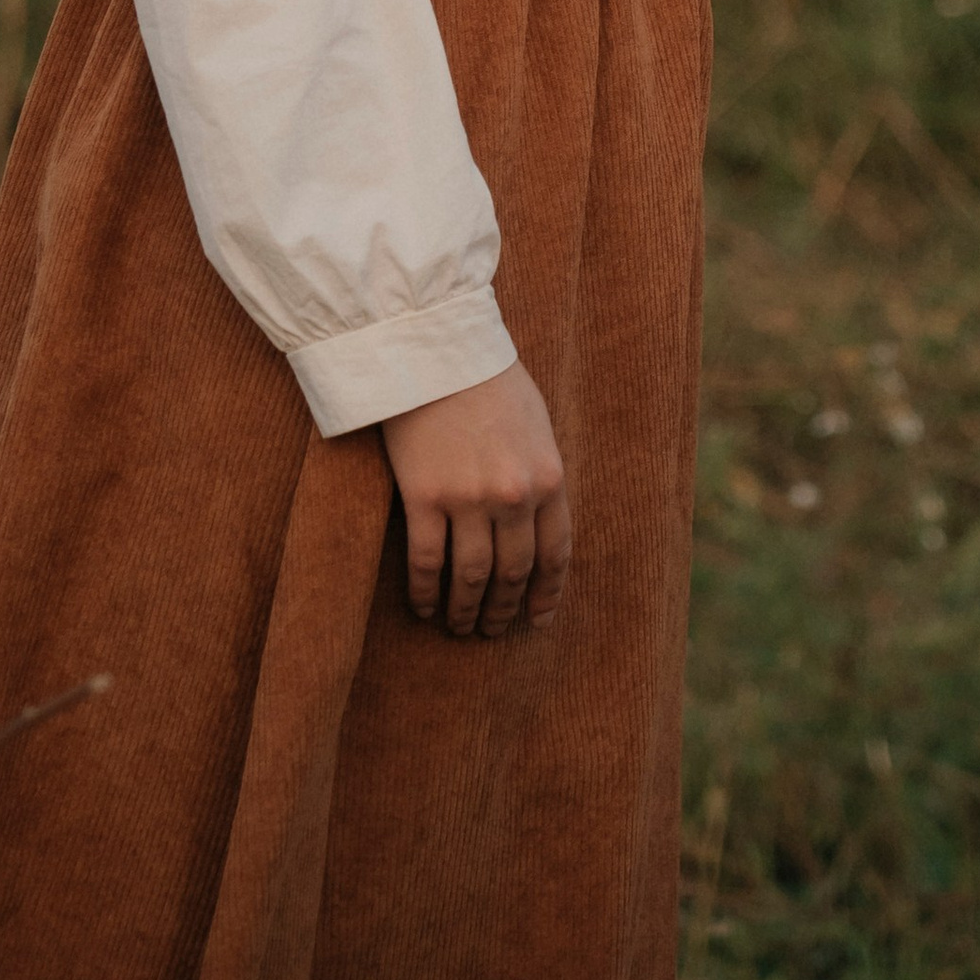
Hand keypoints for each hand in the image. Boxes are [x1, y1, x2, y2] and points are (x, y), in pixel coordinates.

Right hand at [381, 362, 569, 636]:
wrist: (437, 348)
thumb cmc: (489, 380)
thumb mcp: (536, 425)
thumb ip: (541, 473)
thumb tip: (540, 522)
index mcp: (549, 477)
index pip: (556, 553)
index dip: (546, 593)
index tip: (538, 619)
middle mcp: (514, 496)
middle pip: (512, 573)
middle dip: (504, 609)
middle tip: (493, 630)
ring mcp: (468, 499)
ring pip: (471, 577)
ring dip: (466, 611)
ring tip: (460, 626)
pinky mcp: (424, 497)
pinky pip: (426, 563)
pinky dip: (425, 592)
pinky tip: (424, 606)